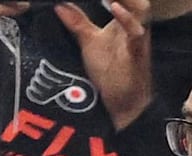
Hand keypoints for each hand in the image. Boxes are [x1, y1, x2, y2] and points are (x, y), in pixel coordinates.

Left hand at [56, 0, 153, 129]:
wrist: (123, 101)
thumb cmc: (109, 71)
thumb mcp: (88, 42)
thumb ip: (76, 23)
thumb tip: (60, 5)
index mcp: (124, 21)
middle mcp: (133, 25)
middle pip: (135, 0)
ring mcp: (136, 38)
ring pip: (140, 10)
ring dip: (126, 0)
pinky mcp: (136, 52)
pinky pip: (136, 32)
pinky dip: (127, 19)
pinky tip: (116, 8)